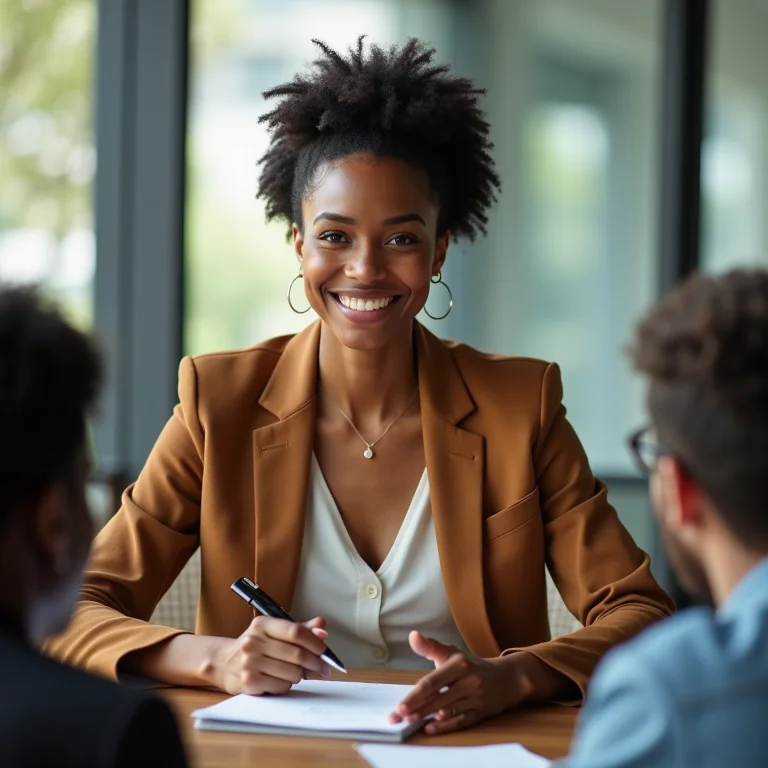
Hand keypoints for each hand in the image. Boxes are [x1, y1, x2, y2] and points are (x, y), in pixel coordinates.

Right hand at [209, 616, 331, 694]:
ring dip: (300, 675)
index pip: (295, 632)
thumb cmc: (257, 646)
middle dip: (315, 663)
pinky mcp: (249, 682)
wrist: (224, 662)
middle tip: (323, 668)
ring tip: (296, 673)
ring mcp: (249, 663)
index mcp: (263, 624)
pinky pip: (282, 687)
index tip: (323, 650)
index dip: (314, 642)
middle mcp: (253, 642)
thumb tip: (322, 627)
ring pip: (292, 673)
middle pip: (297, 654)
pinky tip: (281, 680)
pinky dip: (287, 685)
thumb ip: (301, 628)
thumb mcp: (275, 632)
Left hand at [389, 631, 531, 734]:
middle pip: (438, 697)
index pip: (432, 682)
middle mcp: (468, 680)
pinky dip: (446, 726)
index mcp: (458, 664)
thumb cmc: (470, 666)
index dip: (415, 695)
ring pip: (449, 710)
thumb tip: (412, 635)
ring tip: (411, 722)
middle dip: (417, 708)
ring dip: (429, 717)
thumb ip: (430, 647)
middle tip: (399, 717)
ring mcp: (476, 697)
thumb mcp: (452, 653)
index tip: (400, 706)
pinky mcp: (482, 712)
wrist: (506, 678)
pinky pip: (462, 720)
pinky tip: (431, 728)